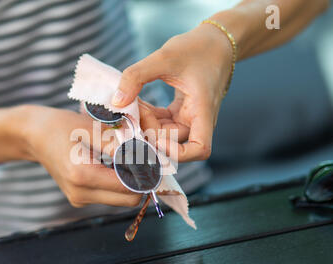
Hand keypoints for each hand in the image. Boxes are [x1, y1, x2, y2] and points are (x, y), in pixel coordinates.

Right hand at [15, 105, 141, 207]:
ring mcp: (79, 199)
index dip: (146, 175)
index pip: (130, 188)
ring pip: (121, 199)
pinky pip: (109, 196)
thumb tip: (144, 157)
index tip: (152, 158)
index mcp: (82, 176)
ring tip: (126, 159)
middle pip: (129, 200)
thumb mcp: (90, 129)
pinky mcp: (79, 199)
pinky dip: (116, 183)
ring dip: (129, 183)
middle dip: (140, 181)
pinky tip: (111, 165)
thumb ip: (117, 144)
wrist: (35, 135)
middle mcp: (81, 194)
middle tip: (143, 159)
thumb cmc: (62, 126)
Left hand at [112, 23, 233, 161]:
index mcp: (202, 110)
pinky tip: (137, 103)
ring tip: (133, 104)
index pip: (200, 149)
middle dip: (150, 132)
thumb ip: (136, 77)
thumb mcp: (163, 57)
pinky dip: (149, 118)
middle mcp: (198, 120)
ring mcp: (190, 118)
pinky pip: (163, 123)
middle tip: (133, 111)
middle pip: (174, 143)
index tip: (157, 137)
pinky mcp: (181, 112)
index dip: (178, 152)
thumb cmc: (196, 48)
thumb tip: (117, 102)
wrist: (215, 42)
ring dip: (147, 125)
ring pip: (166, 135)